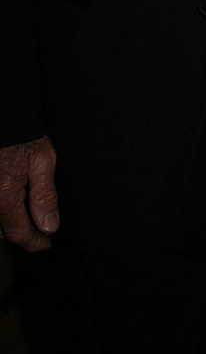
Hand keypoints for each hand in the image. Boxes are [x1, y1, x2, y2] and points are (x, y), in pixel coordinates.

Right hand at [0, 135, 58, 251]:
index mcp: (4, 196)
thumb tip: (49, 225)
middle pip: (1, 230)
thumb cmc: (20, 131)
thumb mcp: (42, 160)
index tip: (45, 244)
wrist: (3, 112)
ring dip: (7, 221)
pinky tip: (11, 197)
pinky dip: (1, 208)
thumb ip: (45, 196)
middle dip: (19, 232)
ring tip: (26, 214)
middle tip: (38, 228)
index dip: (34, 242)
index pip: (18, 233)